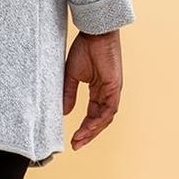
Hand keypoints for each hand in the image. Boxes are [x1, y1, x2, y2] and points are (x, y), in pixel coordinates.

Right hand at [63, 28, 123, 151]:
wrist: (94, 33)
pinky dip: (100, 120)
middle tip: (76, 145)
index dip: (84, 128)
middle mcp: (107, 93)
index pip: (93, 114)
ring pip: (105, 117)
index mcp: (99, 90)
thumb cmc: (84, 49)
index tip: (73, 139)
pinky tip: (89, 127)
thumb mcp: (72, 75)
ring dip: (93, 130)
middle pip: (100, 120)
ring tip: (80, 139)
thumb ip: (69, 93)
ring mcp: (113, 90)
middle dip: (88, 134)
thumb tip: (64, 112)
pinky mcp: (115, 86)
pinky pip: (109, 109)